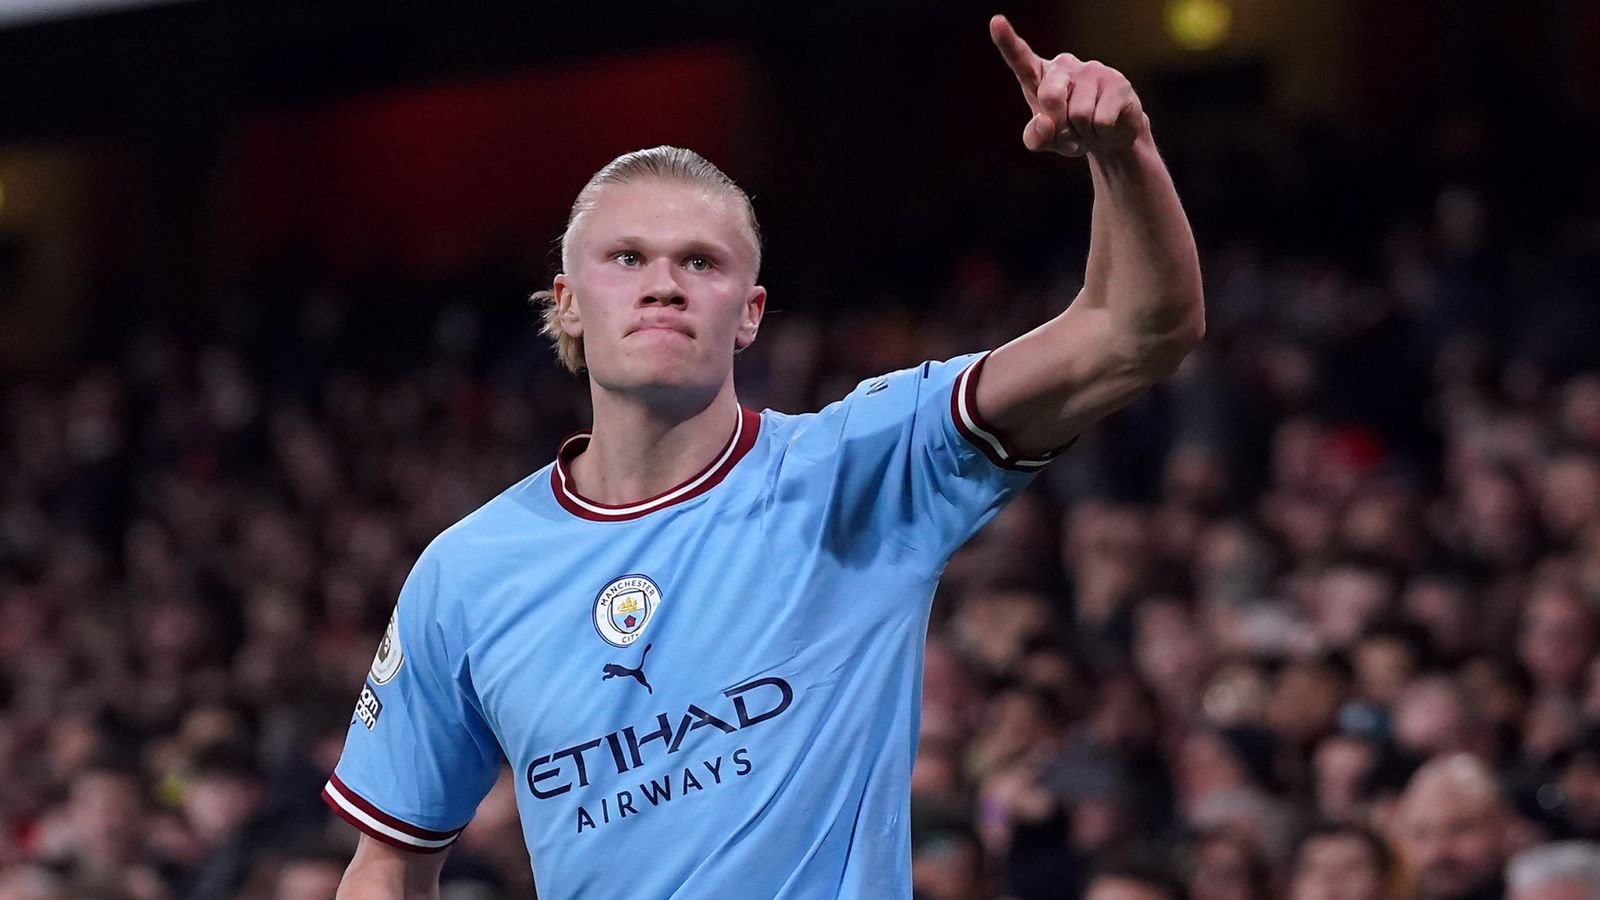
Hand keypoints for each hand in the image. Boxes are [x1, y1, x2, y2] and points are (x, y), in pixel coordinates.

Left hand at [990, 14, 1147, 157]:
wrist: (1110, 137)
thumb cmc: (1071, 133)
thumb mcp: (1047, 141)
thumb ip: (1035, 137)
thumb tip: (1045, 122)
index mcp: (1040, 76)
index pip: (1020, 59)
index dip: (1007, 41)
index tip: (996, 22)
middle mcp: (1064, 66)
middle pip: (1050, 97)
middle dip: (1059, 126)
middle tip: (1069, 132)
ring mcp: (1092, 70)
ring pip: (1079, 115)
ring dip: (1082, 134)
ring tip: (1088, 128)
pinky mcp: (1117, 82)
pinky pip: (1101, 120)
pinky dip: (1101, 134)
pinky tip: (1105, 127)